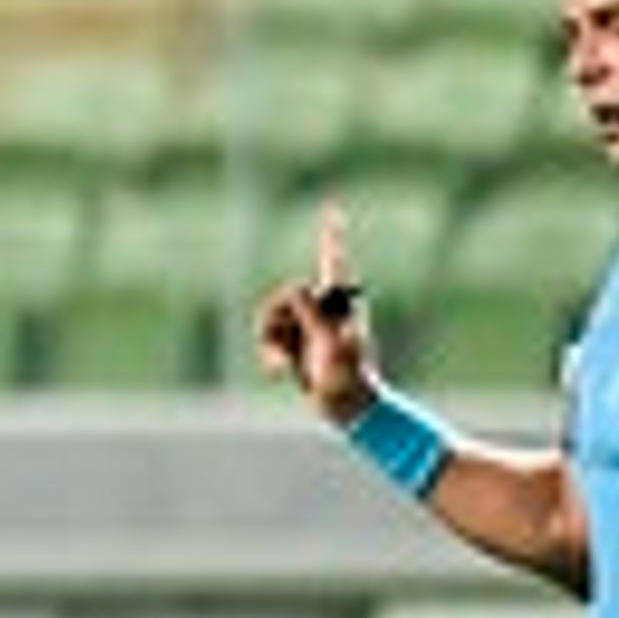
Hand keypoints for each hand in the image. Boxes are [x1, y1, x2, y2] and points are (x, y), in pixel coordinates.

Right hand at [252, 198, 378, 425]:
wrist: (348, 408)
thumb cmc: (349, 380)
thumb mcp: (333, 346)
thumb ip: (315, 315)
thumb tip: (299, 287)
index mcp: (341, 304)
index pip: (334, 264)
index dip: (331, 237)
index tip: (332, 208)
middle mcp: (325, 310)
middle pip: (288, 293)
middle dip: (277, 316)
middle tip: (279, 343)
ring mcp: (310, 327)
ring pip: (274, 316)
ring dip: (270, 340)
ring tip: (280, 367)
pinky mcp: (298, 344)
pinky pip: (271, 336)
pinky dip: (269, 351)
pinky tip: (276, 372)